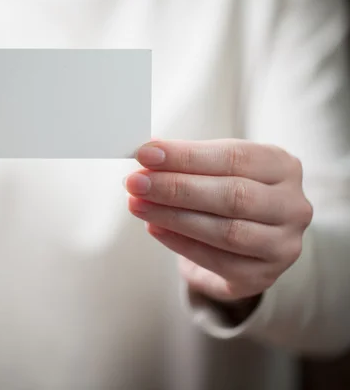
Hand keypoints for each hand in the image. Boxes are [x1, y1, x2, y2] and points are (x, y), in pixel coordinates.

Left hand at [125, 139, 312, 302]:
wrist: (246, 243)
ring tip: (138, 205)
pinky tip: (154, 228)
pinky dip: (180, 243)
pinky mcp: (262, 276)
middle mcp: (292, 206)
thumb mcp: (215, 169)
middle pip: (232, 195)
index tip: (145, 153)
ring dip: (173, 217)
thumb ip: (186, 161)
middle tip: (136, 182)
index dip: (186, 156)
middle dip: (176, 188)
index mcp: (283, 167)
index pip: (234, 156)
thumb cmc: (227, 194)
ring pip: (226, 231)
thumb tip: (146, 153)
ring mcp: (282, 245)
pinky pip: (217, 261)